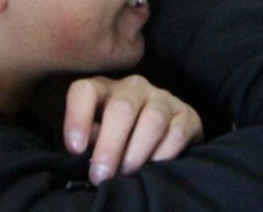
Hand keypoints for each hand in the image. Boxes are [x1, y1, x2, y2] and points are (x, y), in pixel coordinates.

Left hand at [63, 75, 203, 184]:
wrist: (163, 136)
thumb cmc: (121, 138)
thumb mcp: (99, 136)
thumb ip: (91, 140)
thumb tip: (85, 154)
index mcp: (104, 90)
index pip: (85, 91)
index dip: (77, 118)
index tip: (76, 149)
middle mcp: (133, 87)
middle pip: (122, 108)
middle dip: (110, 146)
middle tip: (102, 175)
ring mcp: (162, 97)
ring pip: (152, 119)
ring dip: (137, 153)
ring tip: (128, 174)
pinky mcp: (186, 114)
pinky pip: (177, 133)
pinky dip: (163, 155)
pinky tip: (154, 166)